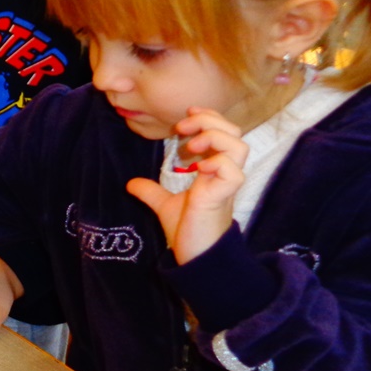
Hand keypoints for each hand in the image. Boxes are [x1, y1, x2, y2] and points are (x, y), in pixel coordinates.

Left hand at [126, 107, 247, 262]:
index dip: (209, 118)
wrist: (195, 254)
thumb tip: (131, 183)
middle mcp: (224, 173)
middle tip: (182, 128)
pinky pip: (232, 171)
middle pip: (234, 132)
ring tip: (191, 146)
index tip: (186, 115)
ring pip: (239, 146)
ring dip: (214, 137)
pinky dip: (216, 162)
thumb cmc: (188, 230)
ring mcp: (227, 184)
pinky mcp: (224, 196)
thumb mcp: (165, 205)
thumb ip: (151, 192)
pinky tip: (198, 168)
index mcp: (214, 170)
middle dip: (209, 121)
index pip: (224, 132)